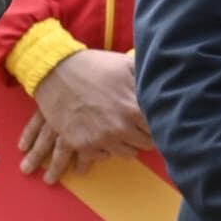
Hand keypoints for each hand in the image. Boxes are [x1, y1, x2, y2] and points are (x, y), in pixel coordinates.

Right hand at [20, 49, 151, 177]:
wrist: (55, 71)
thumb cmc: (93, 66)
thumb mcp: (125, 64)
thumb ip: (147, 76)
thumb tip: (165, 82)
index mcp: (134, 109)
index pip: (158, 128)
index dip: (158, 123)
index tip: (154, 120)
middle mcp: (120, 128)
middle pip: (146, 144)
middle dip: (145, 135)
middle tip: (140, 129)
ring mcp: (100, 138)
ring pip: (126, 154)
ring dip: (127, 145)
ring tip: (124, 135)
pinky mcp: (82, 144)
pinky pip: (102, 156)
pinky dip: (105, 150)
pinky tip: (104, 140)